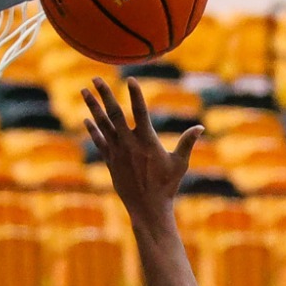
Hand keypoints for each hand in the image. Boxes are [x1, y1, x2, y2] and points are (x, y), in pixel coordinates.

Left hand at [85, 77, 200, 222]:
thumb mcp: (180, 163)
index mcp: (147, 141)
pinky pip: (99, 141)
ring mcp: (117, 152)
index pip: (140, 112)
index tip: (130, 79)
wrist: (147, 208)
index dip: (135, 95)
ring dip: (93, 107)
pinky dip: (93, 130)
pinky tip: (86, 119)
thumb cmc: (167, 186)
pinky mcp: (110, 162)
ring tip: (84, 90)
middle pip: (114, 113)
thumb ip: (187, 143)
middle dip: (105, 95)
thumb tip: (200, 127)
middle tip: (96, 78)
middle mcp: (129, 143)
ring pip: (102, 124)